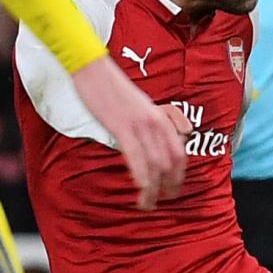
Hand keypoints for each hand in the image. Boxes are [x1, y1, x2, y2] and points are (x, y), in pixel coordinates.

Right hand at [71, 55, 187, 209]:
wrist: (93, 69)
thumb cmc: (111, 87)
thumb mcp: (139, 105)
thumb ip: (150, 122)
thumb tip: (153, 141)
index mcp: (161, 117)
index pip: (180, 152)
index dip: (179, 175)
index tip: (172, 189)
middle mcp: (156, 122)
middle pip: (172, 162)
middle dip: (169, 186)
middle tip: (162, 201)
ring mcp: (140, 125)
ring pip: (156, 165)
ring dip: (154, 189)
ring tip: (147, 204)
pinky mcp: (123, 127)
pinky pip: (137, 158)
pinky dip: (142, 178)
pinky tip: (141, 190)